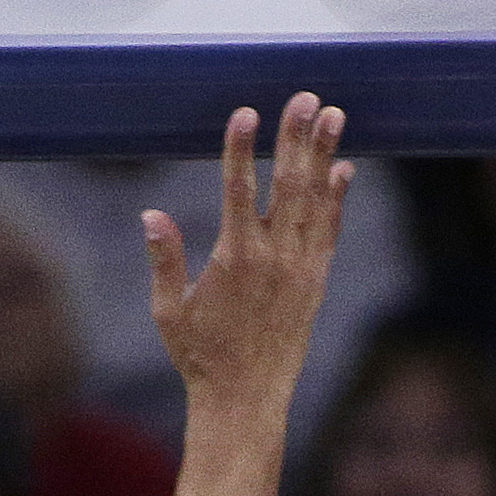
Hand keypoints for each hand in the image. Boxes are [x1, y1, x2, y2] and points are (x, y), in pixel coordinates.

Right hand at [147, 95, 350, 405]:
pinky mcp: (316, 281)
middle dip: (296, 138)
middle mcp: (273, 258)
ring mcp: (300, 268)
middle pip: (288, 184)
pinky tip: (344, 169)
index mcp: (233, 259)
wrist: (245, 397)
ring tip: (334, 116)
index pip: (238, 190)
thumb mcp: (168, 310)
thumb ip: (164, 259)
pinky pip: (330, 231)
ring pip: (315, 200)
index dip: (242, 148)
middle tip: (305, 98)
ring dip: (324, 156)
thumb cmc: (199, 355)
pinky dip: (337, 198)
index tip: (246, 112)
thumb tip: (151, 215)